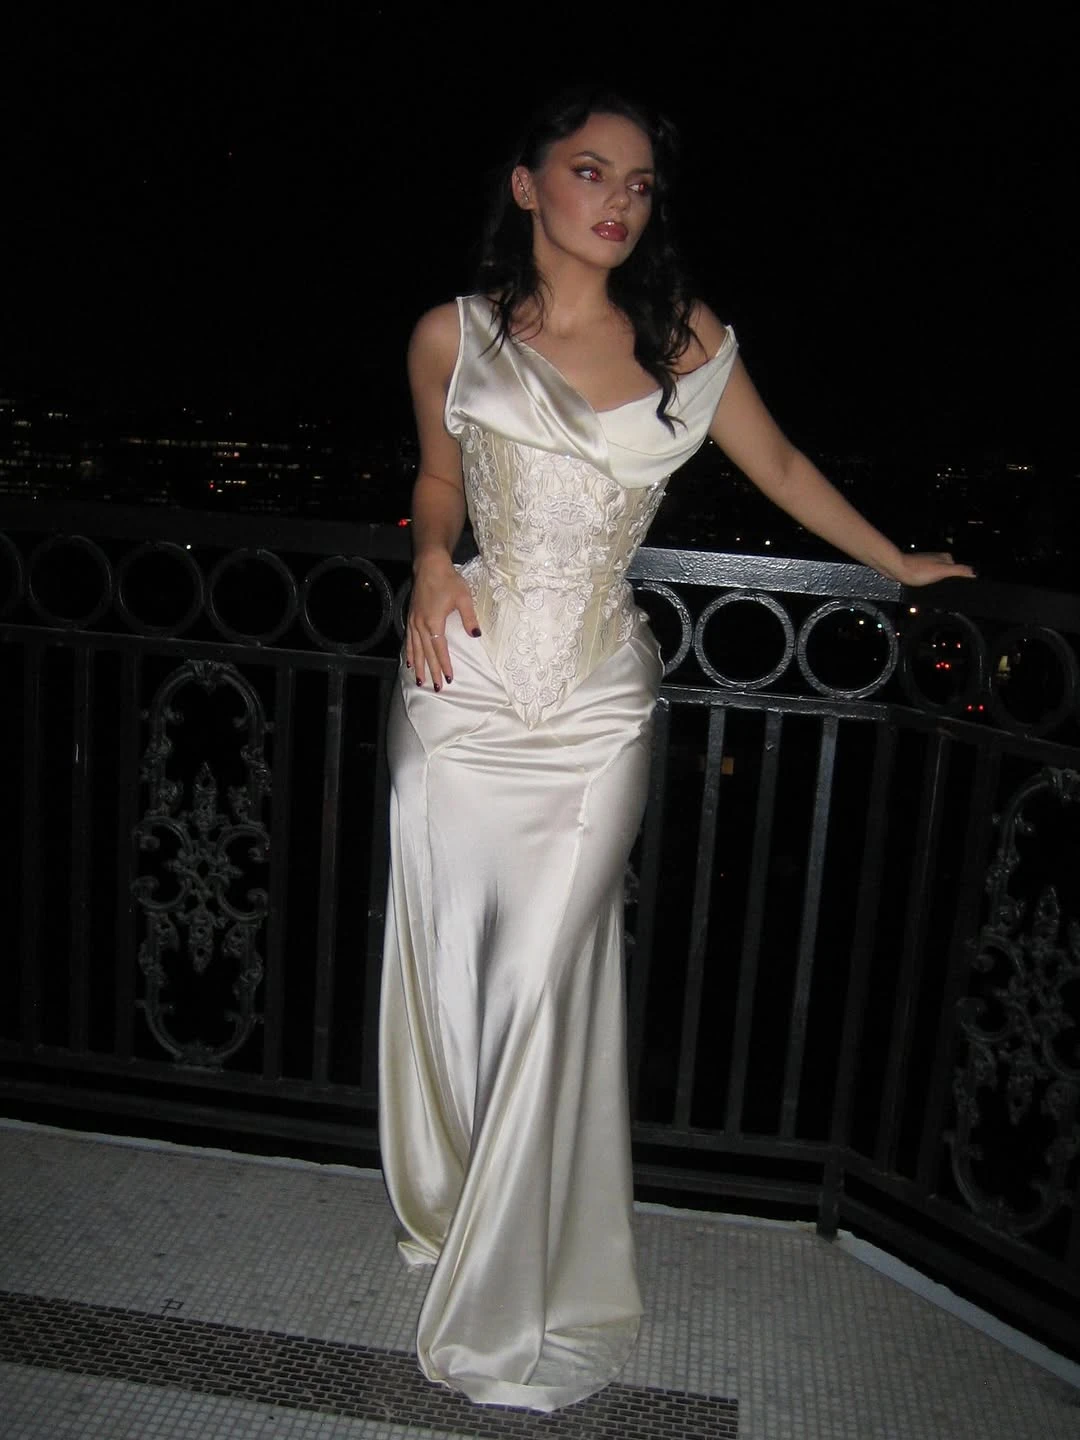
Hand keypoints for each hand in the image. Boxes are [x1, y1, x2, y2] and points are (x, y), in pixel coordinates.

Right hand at [406, 553, 481, 688]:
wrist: (430, 566)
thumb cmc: (449, 580)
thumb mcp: (464, 598)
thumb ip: (469, 618)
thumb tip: (476, 635)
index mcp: (434, 622)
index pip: (439, 649)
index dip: (444, 665)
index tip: (448, 678)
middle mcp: (421, 624)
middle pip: (427, 653)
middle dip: (431, 671)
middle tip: (436, 688)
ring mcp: (414, 621)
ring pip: (415, 649)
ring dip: (419, 666)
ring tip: (419, 681)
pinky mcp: (411, 617)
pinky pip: (409, 640)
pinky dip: (410, 653)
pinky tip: (410, 662)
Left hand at [895, 551, 976, 586]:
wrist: (896, 570)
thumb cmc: (917, 570)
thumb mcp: (942, 571)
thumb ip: (959, 571)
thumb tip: (974, 573)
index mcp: (946, 558)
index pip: (960, 570)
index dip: (961, 580)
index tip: (960, 589)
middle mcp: (938, 559)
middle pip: (950, 574)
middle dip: (950, 583)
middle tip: (947, 592)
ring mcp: (928, 564)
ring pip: (939, 577)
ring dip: (939, 585)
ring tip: (936, 591)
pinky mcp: (919, 570)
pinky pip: (929, 579)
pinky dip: (930, 585)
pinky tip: (927, 589)